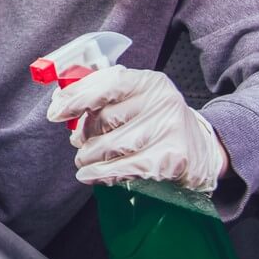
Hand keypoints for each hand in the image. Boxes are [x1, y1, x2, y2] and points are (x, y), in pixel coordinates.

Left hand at [46, 66, 228, 191]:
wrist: (203, 150)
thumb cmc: (158, 123)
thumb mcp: (137, 100)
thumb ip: (102, 96)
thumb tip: (60, 103)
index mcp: (150, 82)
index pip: (108, 84)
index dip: (77, 97)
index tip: (55, 111)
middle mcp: (162, 102)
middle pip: (104, 119)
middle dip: (84, 135)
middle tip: (80, 142)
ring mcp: (168, 130)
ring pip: (108, 146)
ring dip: (88, 157)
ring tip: (85, 160)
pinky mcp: (170, 159)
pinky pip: (122, 168)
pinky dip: (99, 175)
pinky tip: (90, 176)